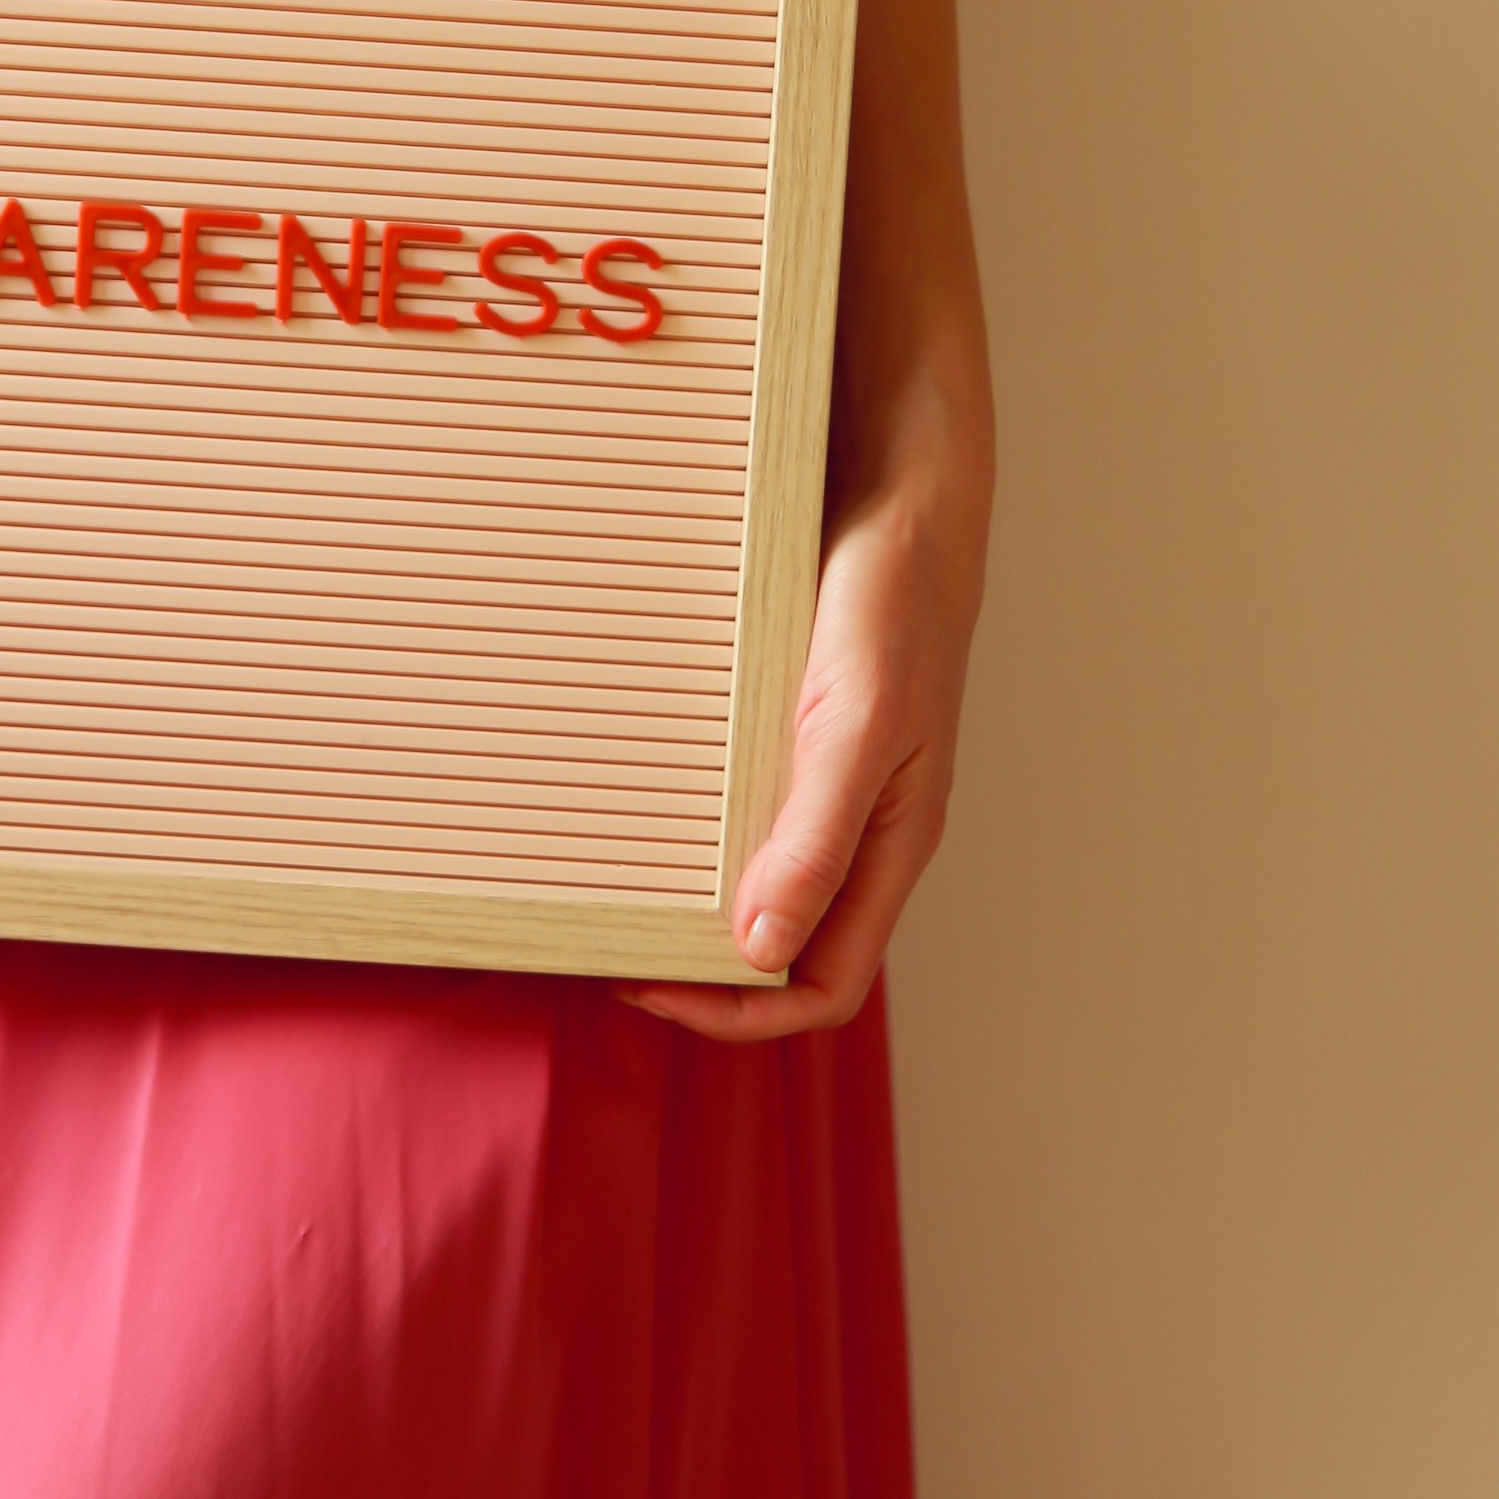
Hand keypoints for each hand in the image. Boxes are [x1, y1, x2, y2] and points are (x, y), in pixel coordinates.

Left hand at [621, 470, 980, 1044]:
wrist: (897, 488)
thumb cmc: (894, 603)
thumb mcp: (858, 725)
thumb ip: (817, 839)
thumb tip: (761, 953)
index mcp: (889, 848)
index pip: (820, 989)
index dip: (736, 1011)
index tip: (644, 983)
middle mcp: (857, 831)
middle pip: (779, 950)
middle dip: (694, 968)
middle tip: (600, 942)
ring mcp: (823, 783)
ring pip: (752, 883)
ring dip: (685, 903)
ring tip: (606, 888)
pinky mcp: (789, 734)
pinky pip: (735, 813)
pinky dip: (684, 832)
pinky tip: (633, 807)